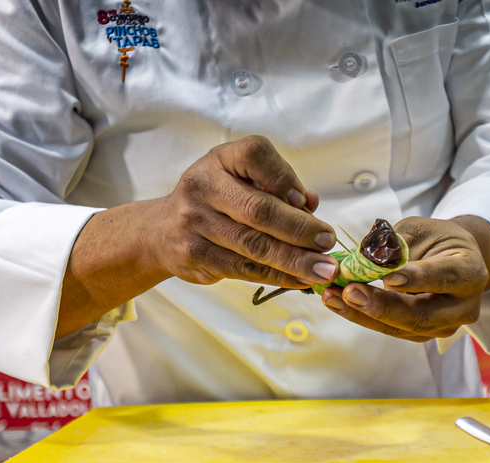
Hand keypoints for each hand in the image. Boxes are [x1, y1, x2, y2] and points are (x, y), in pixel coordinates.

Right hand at [153, 135, 338, 286]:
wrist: (160, 230)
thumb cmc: (216, 200)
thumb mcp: (240, 178)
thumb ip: (277, 186)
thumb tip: (311, 204)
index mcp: (220, 159)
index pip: (255, 156)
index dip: (284, 178)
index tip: (307, 202)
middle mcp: (203, 186)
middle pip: (259, 210)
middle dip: (300, 229)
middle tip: (328, 243)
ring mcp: (195, 222)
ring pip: (254, 245)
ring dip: (295, 260)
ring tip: (324, 269)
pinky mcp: (195, 255)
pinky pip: (244, 269)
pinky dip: (278, 276)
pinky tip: (300, 279)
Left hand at [319, 216, 489, 341]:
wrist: (450, 259)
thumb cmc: (436, 240)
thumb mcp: (420, 229)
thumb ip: (396, 245)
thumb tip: (364, 258)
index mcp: (470, 271)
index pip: (445, 277)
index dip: (417, 279)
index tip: (388, 278)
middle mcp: (463, 306)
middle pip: (422, 314)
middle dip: (382, 306)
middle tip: (350, 291)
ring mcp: (444, 325)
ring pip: (402, 327)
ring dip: (363, 313)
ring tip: (333, 296)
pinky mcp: (422, 334)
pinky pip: (390, 329)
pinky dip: (362, 316)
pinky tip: (338, 302)